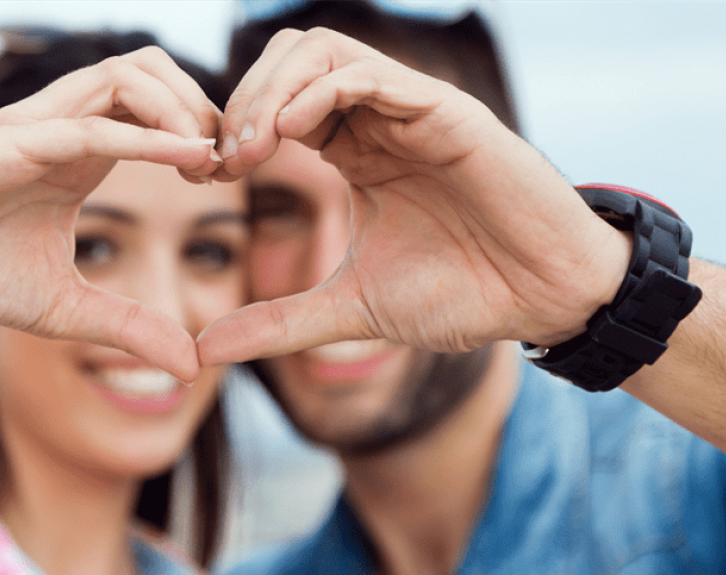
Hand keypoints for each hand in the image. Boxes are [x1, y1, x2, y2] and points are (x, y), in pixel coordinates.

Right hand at [0, 47, 221, 380]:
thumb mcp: (66, 309)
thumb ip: (129, 328)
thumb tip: (191, 367)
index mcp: (82, 151)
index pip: (158, 106)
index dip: (202, 129)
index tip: (225, 178)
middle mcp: (66, 124)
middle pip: (154, 68)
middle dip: (203, 104)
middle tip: (225, 162)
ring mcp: (39, 125)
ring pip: (128, 75)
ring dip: (182, 108)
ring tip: (207, 159)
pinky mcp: (11, 141)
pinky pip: (90, 124)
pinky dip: (146, 136)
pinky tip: (188, 157)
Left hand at [200, 28, 630, 363]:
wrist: (542, 300)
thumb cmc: (460, 294)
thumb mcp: (349, 310)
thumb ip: (278, 323)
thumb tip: (205, 350)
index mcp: (353, 150)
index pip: (274, 103)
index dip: (230, 130)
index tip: (207, 178)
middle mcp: (377, 119)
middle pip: (286, 60)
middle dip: (239, 102)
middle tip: (218, 161)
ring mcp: (409, 110)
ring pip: (320, 51)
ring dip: (269, 91)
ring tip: (247, 150)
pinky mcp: (444, 112)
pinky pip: (368, 75)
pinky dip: (318, 92)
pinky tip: (289, 136)